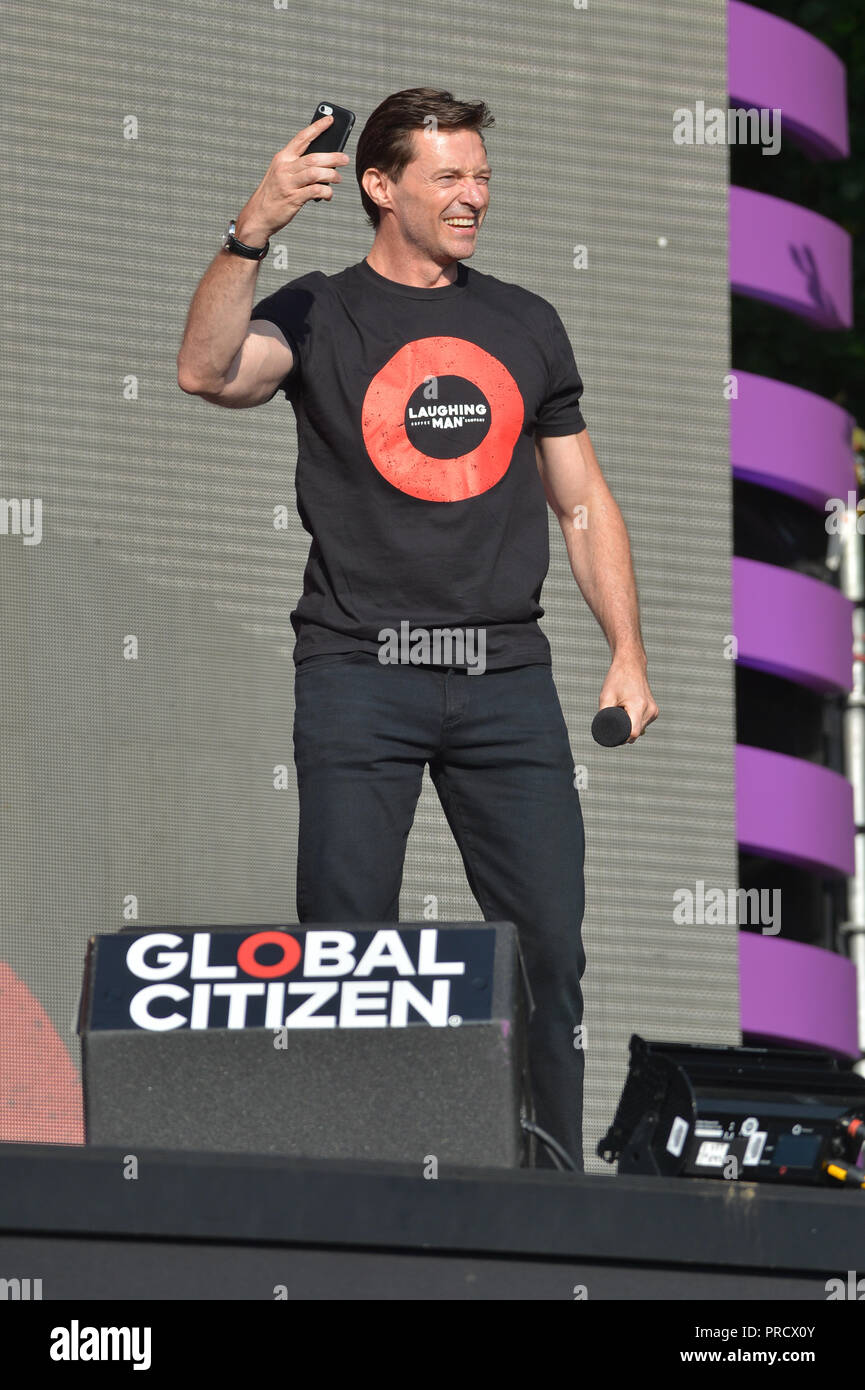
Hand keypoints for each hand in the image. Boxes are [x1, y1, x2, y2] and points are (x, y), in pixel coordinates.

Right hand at [235, 115, 350, 241]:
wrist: (258, 215)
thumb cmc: (273, 194)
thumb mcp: (281, 174)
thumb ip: (298, 166)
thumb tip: (324, 162)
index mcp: (282, 158)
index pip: (302, 138)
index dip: (317, 127)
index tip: (330, 120)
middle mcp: (284, 168)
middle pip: (314, 157)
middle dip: (333, 157)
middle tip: (344, 159)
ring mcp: (288, 183)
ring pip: (316, 173)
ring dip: (332, 175)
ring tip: (338, 178)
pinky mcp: (293, 198)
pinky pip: (316, 191)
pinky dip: (326, 192)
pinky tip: (328, 194)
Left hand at [598, 654, 658, 743]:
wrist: (631, 665)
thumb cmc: (617, 680)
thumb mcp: (606, 697)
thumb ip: (603, 716)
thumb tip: (602, 733)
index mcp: (639, 707)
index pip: (633, 734)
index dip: (620, 738)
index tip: (611, 734)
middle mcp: (650, 711)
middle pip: (635, 733)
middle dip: (623, 731)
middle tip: (613, 717)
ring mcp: (654, 711)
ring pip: (639, 730)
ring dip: (629, 726)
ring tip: (622, 710)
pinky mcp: (654, 711)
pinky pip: (642, 724)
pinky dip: (634, 721)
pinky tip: (628, 710)